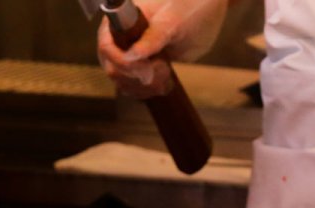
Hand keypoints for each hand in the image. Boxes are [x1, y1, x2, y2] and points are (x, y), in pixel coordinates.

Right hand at [96, 0, 227, 98]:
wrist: (206, 13)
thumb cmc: (189, 7)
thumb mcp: (171, 22)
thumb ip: (152, 38)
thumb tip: (131, 56)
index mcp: (121, 20)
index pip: (107, 47)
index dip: (123, 63)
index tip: (146, 70)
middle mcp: (120, 38)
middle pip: (113, 68)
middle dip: (136, 78)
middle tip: (162, 71)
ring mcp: (130, 54)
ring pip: (123, 82)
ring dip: (143, 87)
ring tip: (166, 75)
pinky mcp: (142, 67)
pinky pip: (134, 87)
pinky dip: (147, 91)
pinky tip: (164, 83)